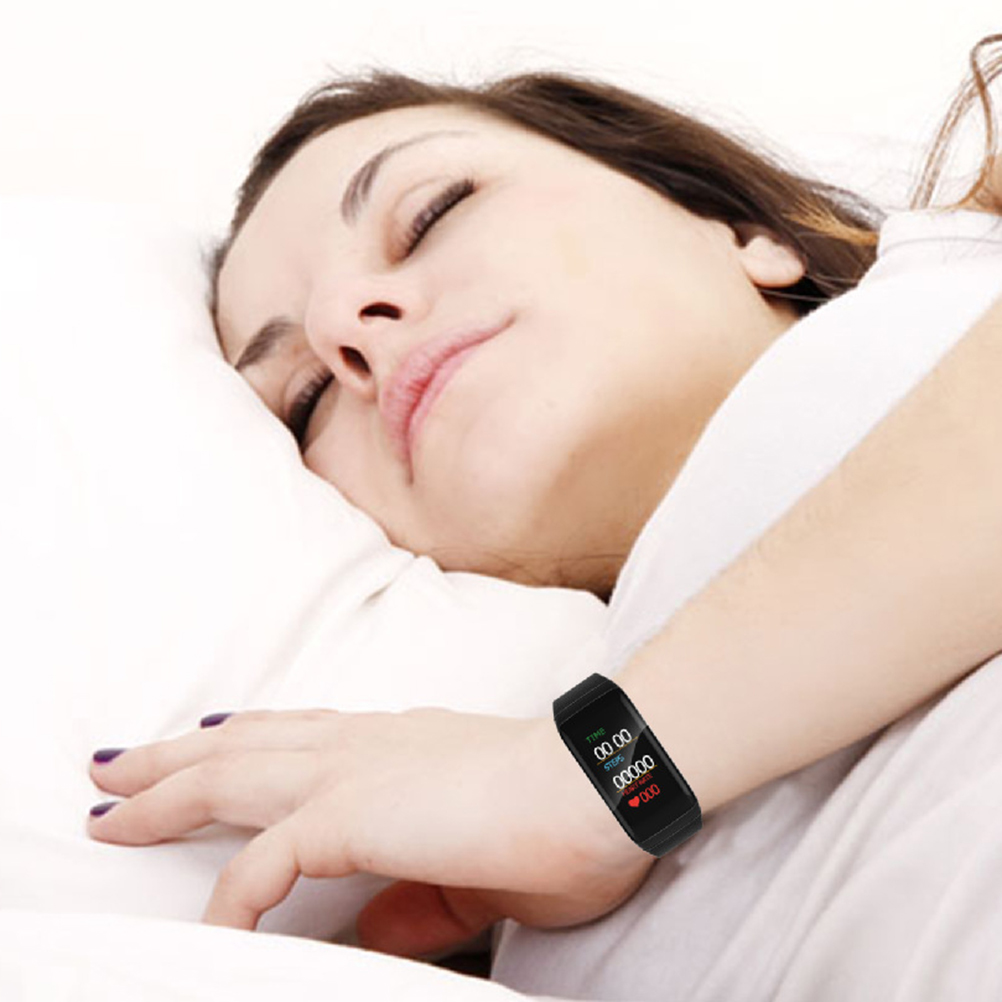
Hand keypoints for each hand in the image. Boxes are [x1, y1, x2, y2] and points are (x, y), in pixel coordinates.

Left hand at [86, 707, 653, 958]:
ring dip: (165, 791)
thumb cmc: (559, 819)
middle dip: (173, 758)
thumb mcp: (476, 871)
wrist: (600, 783)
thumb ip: (417, 900)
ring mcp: (354, 773)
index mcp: (395, 748)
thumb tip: (370, 931)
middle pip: (242, 746)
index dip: (242, 741)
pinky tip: (207, 928)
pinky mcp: (355, 813)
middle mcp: (364, 747)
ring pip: (230, 776)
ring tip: (112, 801)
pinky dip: (230, 897)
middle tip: (117, 764)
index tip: (202, 740)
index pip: (297, 736)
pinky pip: (263, 864)